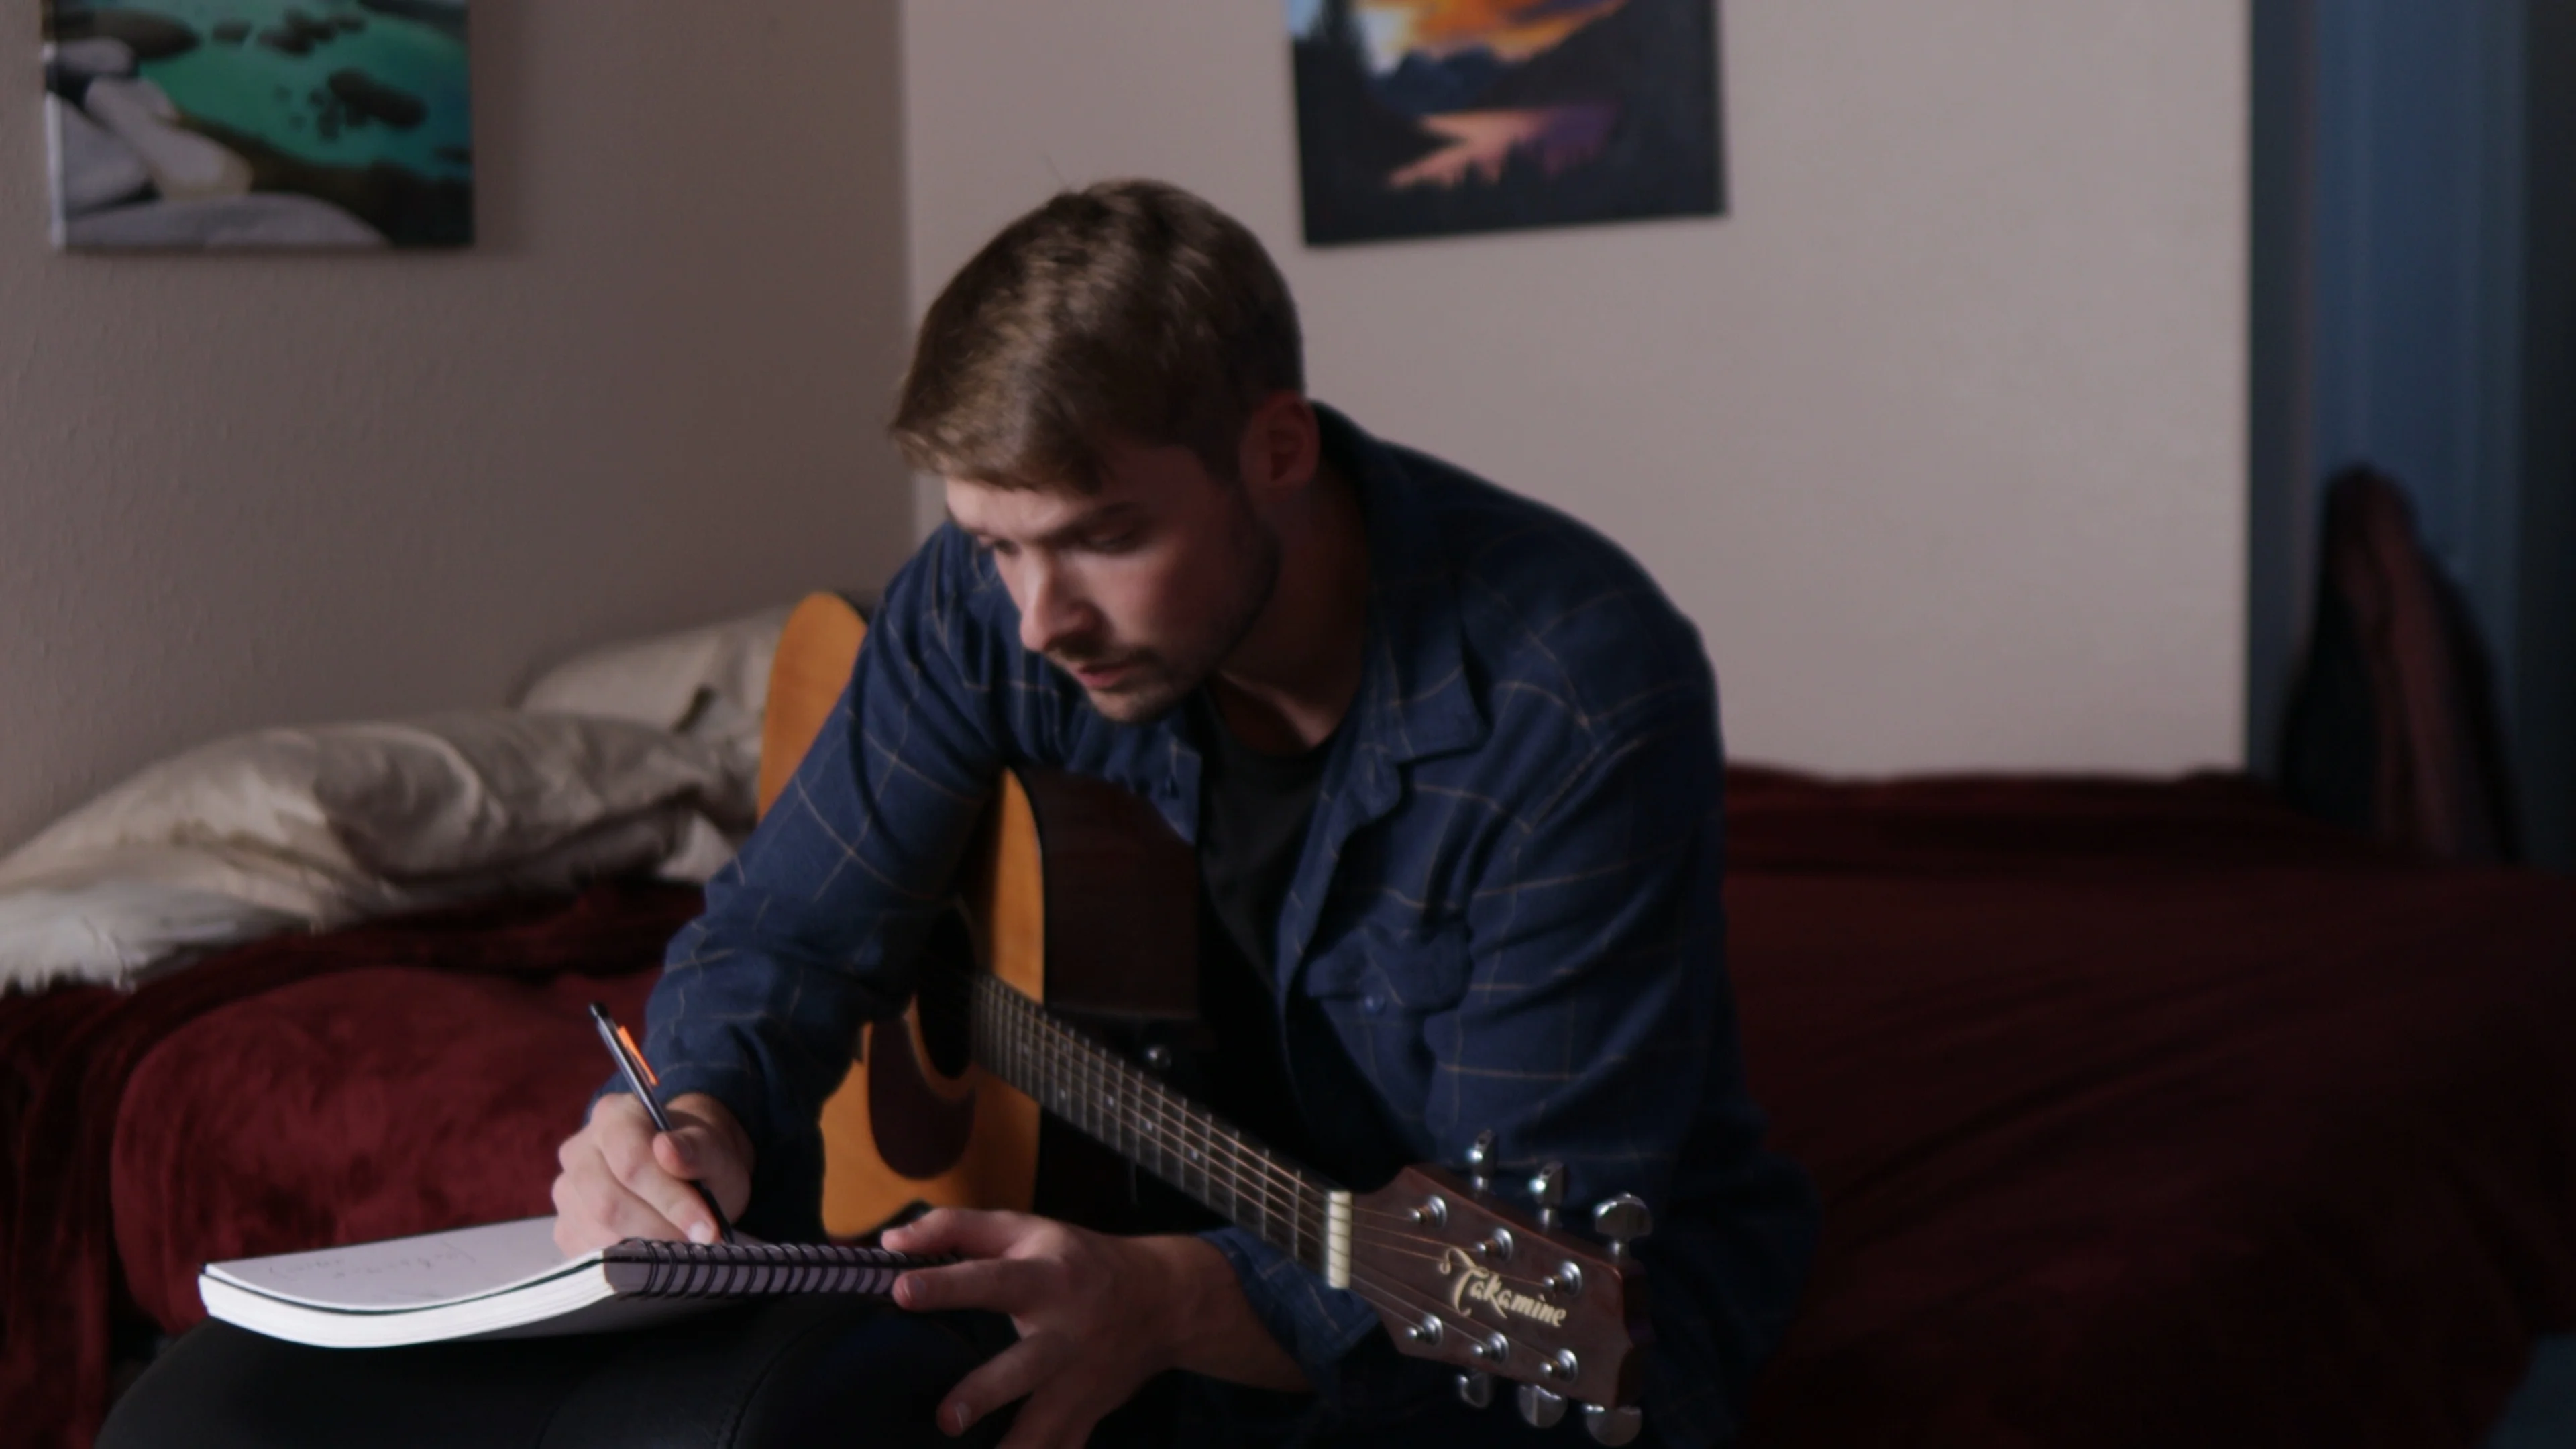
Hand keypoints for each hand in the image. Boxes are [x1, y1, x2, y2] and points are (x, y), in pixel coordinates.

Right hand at [550, 1091, 752, 1255]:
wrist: (685, 1174)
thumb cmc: (697, 1157)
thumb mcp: (713, 1149)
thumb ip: (696, 1148)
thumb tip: (667, 1149)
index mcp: (614, 1116)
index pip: (631, 1161)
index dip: (669, 1198)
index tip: (707, 1226)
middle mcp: (579, 1151)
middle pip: (607, 1202)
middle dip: (658, 1227)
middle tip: (697, 1241)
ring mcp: (567, 1191)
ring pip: (597, 1232)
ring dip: (645, 1247)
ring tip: (681, 1243)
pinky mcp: (566, 1228)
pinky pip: (589, 1256)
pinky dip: (627, 1262)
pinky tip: (655, 1252)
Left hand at [883, 1209, 1304, 1445]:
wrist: (1161, 1300)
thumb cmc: (1078, 1260)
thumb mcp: (1025, 1229)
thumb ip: (956, 1229)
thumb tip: (891, 1243)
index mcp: (1045, 1277)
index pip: (991, 1278)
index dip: (947, 1284)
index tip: (900, 1290)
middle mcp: (1064, 1332)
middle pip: (1025, 1366)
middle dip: (987, 1392)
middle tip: (946, 1418)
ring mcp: (1078, 1381)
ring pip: (1046, 1424)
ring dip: (1015, 1448)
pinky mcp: (1087, 1414)